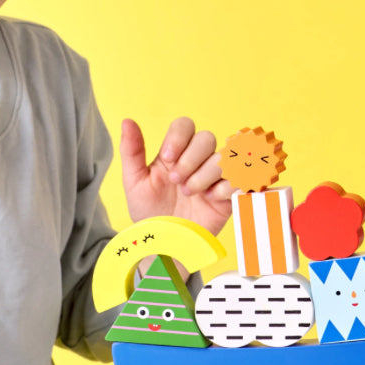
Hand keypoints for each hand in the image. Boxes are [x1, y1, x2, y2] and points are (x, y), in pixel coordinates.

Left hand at [120, 118, 233, 234]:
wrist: (163, 244)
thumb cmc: (149, 212)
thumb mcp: (134, 182)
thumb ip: (131, 151)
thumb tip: (127, 121)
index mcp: (175, 152)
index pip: (185, 125)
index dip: (178, 138)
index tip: (166, 159)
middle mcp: (197, 161)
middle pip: (206, 138)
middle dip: (190, 159)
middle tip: (176, 181)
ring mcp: (214, 177)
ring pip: (223, 158)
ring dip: (203, 176)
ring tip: (189, 194)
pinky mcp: (228, 195)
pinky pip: (238, 180)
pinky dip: (222, 188)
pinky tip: (208, 200)